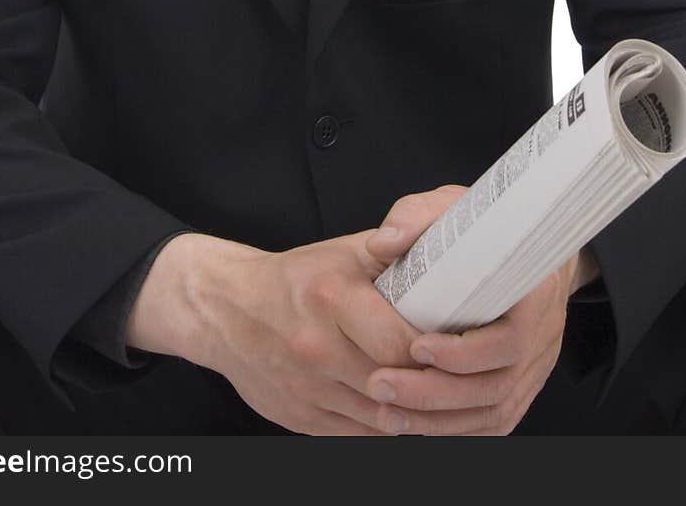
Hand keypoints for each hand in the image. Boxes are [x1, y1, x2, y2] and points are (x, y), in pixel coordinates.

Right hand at [128, 226, 431, 435]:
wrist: (226, 308)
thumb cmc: (295, 278)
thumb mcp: (342, 252)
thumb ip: (392, 252)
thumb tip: (443, 251)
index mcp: (331, 298)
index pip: (401, 343)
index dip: (436, 351)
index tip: (457, 346)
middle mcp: (316, 347)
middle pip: (394, 385)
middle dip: (431, 385)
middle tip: (459, 377)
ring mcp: (307, 388)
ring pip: (380, 419)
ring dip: (415, 414)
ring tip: (442, 399)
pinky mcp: (301, 418)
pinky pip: (359, 435)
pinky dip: (386, 426)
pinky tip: (406, 412)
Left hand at [364, 186, 591, 434]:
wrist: (531, 248)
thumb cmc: (489, 228)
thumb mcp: (454, 207)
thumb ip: (417, 217)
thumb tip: (381, 244)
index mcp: (532, 295)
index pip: (510, 339)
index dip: (465, 352)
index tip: (416, 346)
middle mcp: (540, 340)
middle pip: (494, 387)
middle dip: (434, 393)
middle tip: (381, 384)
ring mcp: (532, 369)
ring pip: (491, 412)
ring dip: (436, 420)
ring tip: (386, 412)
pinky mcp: (519, 388)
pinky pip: (490, 422)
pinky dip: (452, 429)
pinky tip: (412, 424)